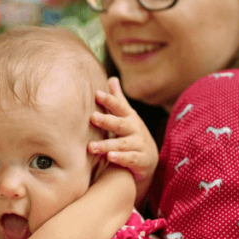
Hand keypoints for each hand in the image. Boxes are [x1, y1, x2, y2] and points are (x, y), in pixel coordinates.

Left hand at [89, 77, 157, 207]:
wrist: (148, 158)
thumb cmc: (131, 133)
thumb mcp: (126, 116)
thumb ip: (118, 100)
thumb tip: (112, 78)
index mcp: (129, 117)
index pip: (119, 107)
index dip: (109, 100)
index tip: (96, 94)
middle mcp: (135, 129)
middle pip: (120, 124)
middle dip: (107, 121)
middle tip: (92, 117)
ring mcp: (139, 145)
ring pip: (122, 144)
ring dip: (106, 145)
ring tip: (90, 146)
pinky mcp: (140, 160)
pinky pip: (130, 159)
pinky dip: (120, 158)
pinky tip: (109, 157)